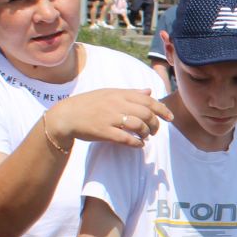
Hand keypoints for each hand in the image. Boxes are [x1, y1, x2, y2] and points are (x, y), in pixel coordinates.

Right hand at [47, 88, 173, 149]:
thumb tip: (149, 91)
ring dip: (146, 133)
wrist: (66, 116)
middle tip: (155, 130)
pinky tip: (139, 144)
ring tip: (145, 137)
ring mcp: (110, 118)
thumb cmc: (89, 104)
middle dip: (155, 124)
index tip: (169, 118)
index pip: (148, 100)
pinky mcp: (104, 132)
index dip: (162, 109)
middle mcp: (116, 104)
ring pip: (138, 126)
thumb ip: (130, 93)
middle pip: (146, 114)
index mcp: (119, 93)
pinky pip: (126, 139)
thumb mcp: (109, 93)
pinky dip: (136, 143)